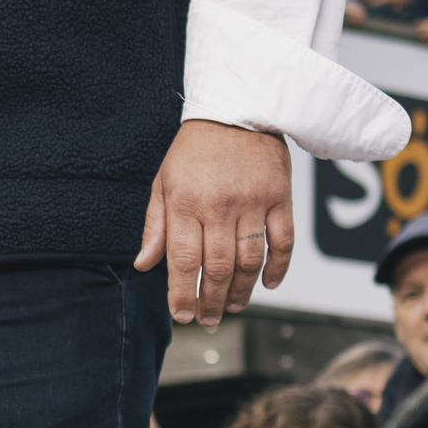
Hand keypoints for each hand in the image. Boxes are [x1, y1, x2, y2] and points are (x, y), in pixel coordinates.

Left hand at [135, 121, 292, 325]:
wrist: (237, 108)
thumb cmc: (196, 149)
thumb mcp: (164, 182)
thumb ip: (155, 226)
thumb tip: (144, 265)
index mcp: (185, 202)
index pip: (183, 261)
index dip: (183, 294)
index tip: (182, 315)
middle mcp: (219, 205)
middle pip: (218, 268)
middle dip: (212, 302)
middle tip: (209, 319)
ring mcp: (253, 202)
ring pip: (250, 261)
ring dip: (242, 291)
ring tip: (233, 306)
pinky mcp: (280, 197)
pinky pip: (283, 241)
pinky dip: (278, 268)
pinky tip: (268, 284)